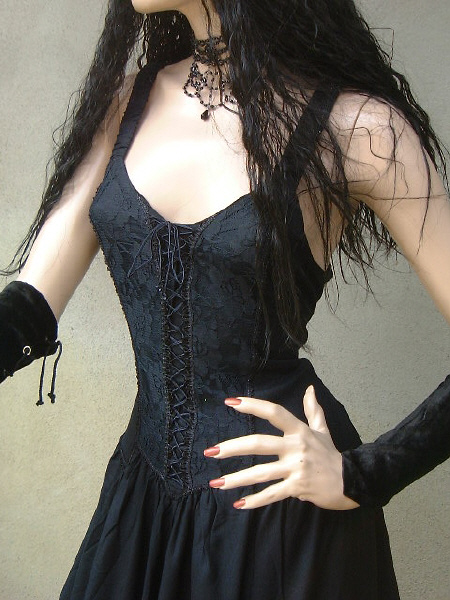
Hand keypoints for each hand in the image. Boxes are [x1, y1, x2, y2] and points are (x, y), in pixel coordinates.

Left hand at [204, 386, 359, 510]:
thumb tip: (310, 389)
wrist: (352, 481)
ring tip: (215, 482)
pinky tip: (238, 504)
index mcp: (299, 430)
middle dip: (233, 447)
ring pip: (261, 473)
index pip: (273, 412)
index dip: (252, 405)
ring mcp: (296, 468)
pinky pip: (272, 494)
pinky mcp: (297, 488)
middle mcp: (296, 447)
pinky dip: (255, 501)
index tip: (229, 402)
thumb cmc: (332, 455)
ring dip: (237, 478)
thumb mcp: (322, 430)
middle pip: (259, 444)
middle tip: (210, 451)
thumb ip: (313, 410)